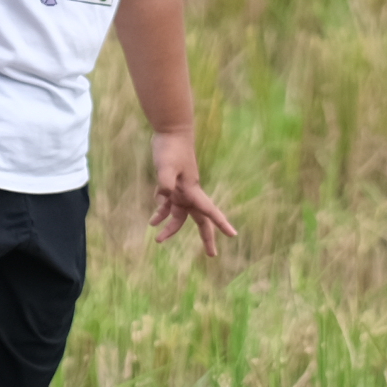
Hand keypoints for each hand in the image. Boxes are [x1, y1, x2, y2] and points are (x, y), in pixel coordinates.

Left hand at [148, 130, 233, 258]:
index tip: (233, 235)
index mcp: (193, 191)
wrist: (170, 130)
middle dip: (206, 238)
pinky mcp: (170, 184)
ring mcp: (180, 189)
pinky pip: (167, 204)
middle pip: (200, 220)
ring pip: (179, 215)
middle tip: (212, 255)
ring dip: (170, 227)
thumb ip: (165, 183)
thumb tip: (164, 198)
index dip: (222, 224)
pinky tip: (154, 219)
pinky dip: (161, 212)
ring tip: (158, 239)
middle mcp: (189, 193)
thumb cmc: (171, 148)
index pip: (210, 211)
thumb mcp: (166, 167)